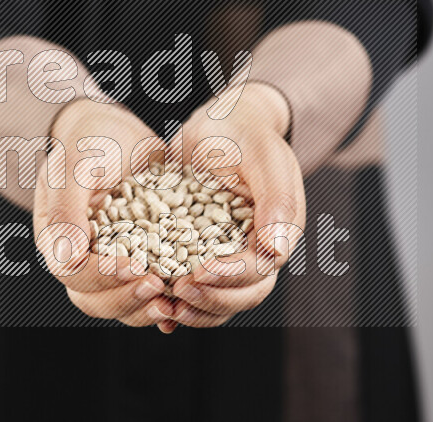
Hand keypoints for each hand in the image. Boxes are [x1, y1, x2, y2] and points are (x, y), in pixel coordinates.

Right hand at [33, 99, 174, 329]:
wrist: (115, 131)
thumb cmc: (88, 141)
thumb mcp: (75, 166)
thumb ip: (65, 210)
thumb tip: (65, 260)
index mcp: (59, 239)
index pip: (75, 274)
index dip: (103, 277)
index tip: (134, 267)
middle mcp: (83, 258)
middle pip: (96, 300)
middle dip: (127, 299)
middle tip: (157, 288)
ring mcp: (112, 262)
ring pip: (123, 303)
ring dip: (146, 308)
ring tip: (173, 303)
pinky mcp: (142, 258)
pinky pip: (150, 289)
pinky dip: (167, 299)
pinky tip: (187, 301)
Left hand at [167, 83, 305, 327]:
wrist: (219, 124)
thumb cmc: (246, 134)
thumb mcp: (264, 157)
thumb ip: (277, 199)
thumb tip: (277, 251)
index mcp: (277, 233)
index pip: (259, 272)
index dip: (230, 278)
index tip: (199, 273)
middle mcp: (255, 250)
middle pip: (241, 295)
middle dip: (211, 300)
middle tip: (177, 293)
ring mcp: (226, 254)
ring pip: (217, 297)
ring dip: (193, 309)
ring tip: (164, 308)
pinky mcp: (198, 251)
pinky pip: (192, 283)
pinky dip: (176, 299)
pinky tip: (154, 305)